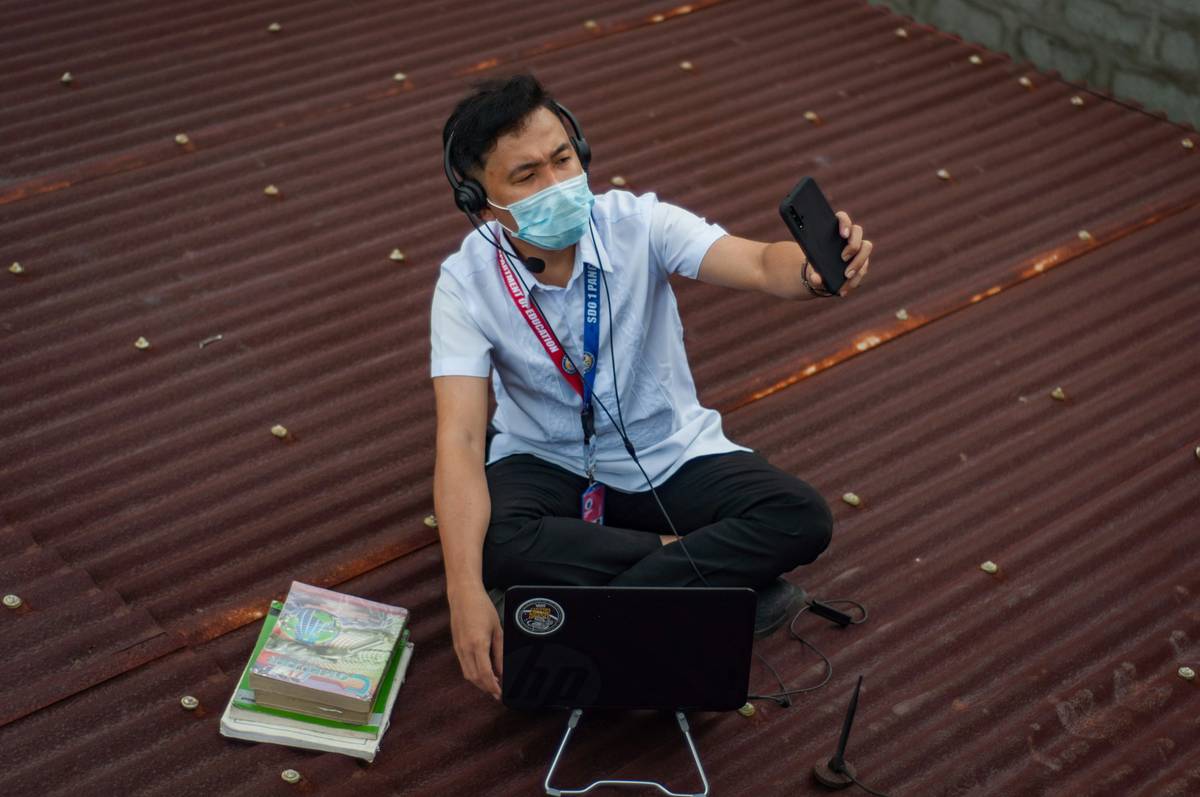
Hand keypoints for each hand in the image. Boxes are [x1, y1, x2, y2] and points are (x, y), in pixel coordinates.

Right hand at [448, 584, 503, 699]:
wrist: (463, 595)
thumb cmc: (482, 608)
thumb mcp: (497, 629)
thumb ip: (500, 653)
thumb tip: (502, 671)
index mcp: (478, 644)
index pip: (485, 674)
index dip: (493, 687)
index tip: (500, 694)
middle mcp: (465, 649)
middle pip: (475, 678)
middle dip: (487, 688)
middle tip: (498, 693)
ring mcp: (459, 648)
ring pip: (468, 674)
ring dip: (479, 683)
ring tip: (492, 684)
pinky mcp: (456, 646)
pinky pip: (464, 666)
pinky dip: (473, 674)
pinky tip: (482, 672)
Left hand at [810, 210, 870, 297]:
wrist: (819, 276)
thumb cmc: (814, 266)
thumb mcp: (809, 269)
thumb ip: (812, 274)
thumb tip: (816, 278)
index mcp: (834, 231)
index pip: (842, 218)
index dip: (844, 223)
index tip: (843, 234)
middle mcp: (850, 238)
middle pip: (858, 233)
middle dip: (853, 245)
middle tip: (843, 258)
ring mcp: (858, 251)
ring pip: (865, 252)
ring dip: (858, 264)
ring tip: (846, 276)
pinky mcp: (861, 264)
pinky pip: (863, 270)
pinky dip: (854, 280)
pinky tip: (845, 289)